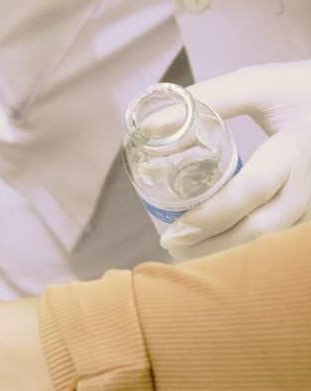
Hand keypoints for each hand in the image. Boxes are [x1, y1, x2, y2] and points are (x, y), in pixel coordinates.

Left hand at [160, 59, 310, 259]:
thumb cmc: (300, 91)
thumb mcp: (259, 85)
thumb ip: (207, 100)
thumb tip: (149, 127)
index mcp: (294, 149)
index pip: (252, 190)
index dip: (211, 215)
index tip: (174, 230)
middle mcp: (310, 183)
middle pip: (262, 229)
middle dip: (213, 246)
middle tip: (171, 245)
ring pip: (271, 240)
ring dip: (227, 251)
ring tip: (184, 250)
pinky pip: (277, 236)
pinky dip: (243, 244)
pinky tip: (212, 244)